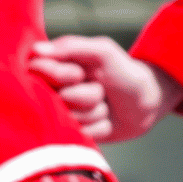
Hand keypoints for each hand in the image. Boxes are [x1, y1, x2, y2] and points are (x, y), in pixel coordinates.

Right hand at [29, 35, 182, 142]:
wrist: (148, 103)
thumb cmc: (125, 72)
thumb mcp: (103, 52)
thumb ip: (71, 47)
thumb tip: (34, 51)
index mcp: (54, 67)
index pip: (37, 72)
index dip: (60, 75)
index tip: (78, 74)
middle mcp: (52, 91)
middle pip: (57, 99)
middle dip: (85, 95)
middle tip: (100, 90)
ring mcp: (61, 114)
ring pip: (70, 118)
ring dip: (96, 112)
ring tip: (105, 105)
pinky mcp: (72, 134)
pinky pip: (80, 134)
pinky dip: (100, 128)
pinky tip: (106, 121)